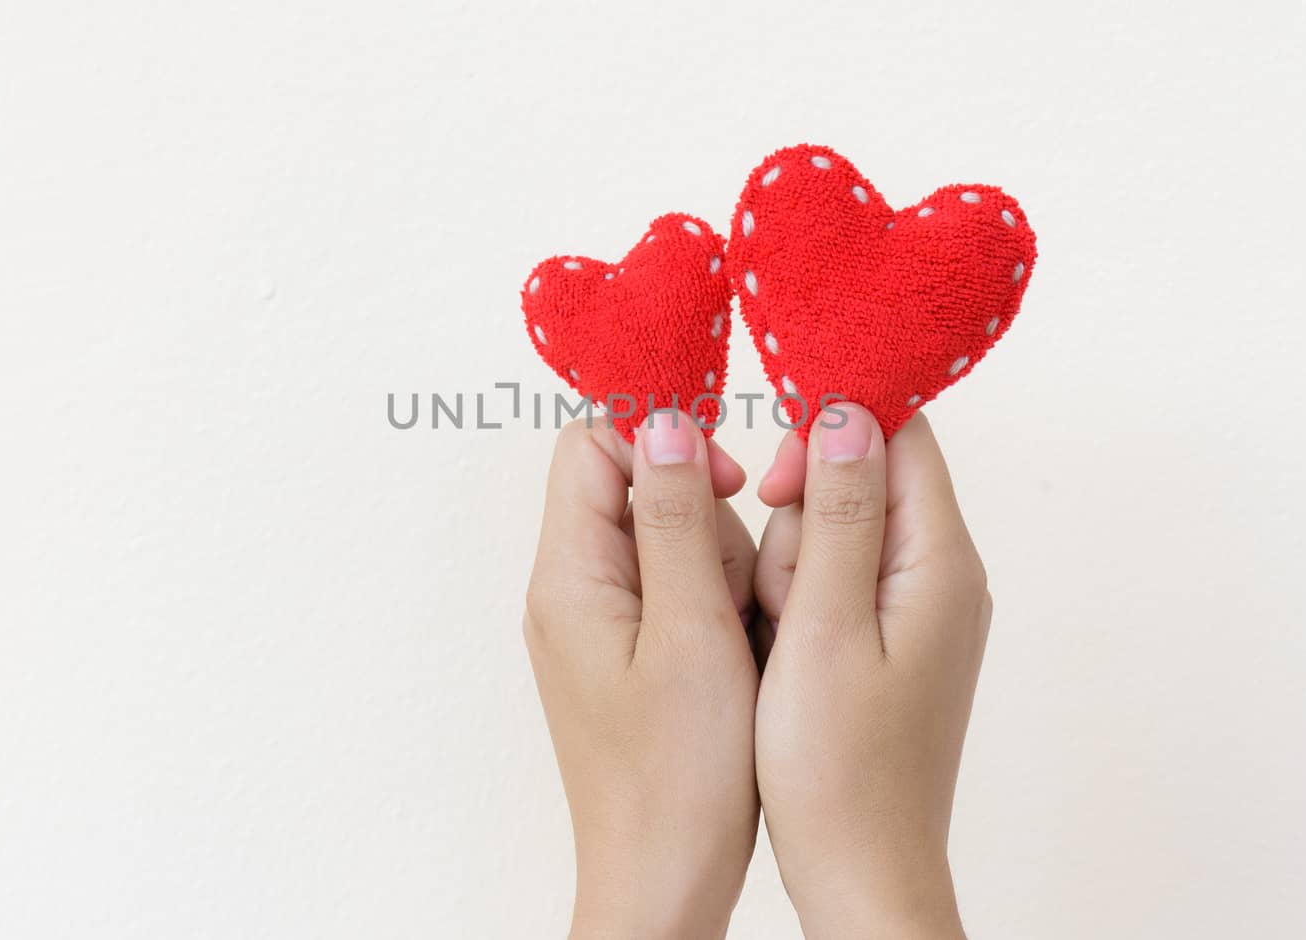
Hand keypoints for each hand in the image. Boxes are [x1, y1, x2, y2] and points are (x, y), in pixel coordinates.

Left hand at [524, 411, 759, 938]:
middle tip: (732, 594)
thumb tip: (664, 421)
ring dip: (719, 570)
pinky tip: (736, 661)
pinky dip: (716, 609)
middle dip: (705, 520)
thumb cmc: (679, 777)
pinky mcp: (627, 653)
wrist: (662, 882)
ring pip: (669, 539)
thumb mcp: (691, 634)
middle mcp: (570, 590)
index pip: (591, 445)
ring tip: (736, 644)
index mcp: (569, 575)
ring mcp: (598, 623)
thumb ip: (677, 521)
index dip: (662, 440)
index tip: (732, 481)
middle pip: (637, 488)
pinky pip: (676, 592)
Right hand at [752, 404, 991, 939]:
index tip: (775, 481)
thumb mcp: (824, 629)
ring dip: (793, 567)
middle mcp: (943, 574)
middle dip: (804, 517)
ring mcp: (917, 608)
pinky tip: (788, 656)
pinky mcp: (889, 637)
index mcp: (941, 562)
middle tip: (783, 595)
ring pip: (838, 530)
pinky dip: (798, 603)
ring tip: (786, 642)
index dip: (832, 431)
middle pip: (863, 479)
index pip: (902, 434)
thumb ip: (838, 515)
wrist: (862, 873)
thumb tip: (850, 411)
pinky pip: (834, 580)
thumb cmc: (840, 769)